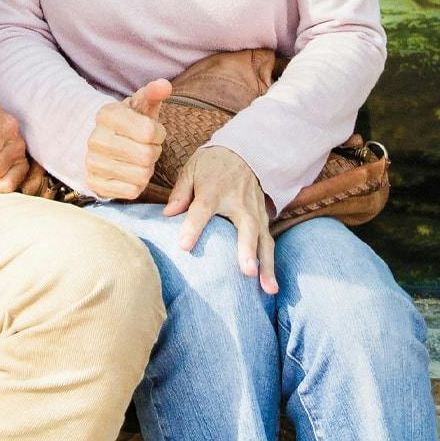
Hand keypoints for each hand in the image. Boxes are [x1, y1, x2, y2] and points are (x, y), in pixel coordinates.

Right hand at [85, 79, 171, 199]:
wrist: (104, 143)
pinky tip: (131, 172)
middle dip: (154, 151)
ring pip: (141, 175)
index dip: (158, 133)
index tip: (153, 132)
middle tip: (148, 147)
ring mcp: (93, 163)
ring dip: (148, 169)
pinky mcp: (95, 184)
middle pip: (146, 155)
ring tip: (140, 159)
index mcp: (107, 114)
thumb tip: (165, 85)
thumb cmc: (130, 122)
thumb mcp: (141, 105)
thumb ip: (154, 93)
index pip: (148, 131)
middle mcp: (96, 139)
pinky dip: (138, 184)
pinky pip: (132, 191)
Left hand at [164, 144, 277, 294]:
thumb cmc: (212, 165)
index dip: (193, 226)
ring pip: (263, 239)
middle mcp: (238, 201)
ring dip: (266, 264)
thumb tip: (168, 215)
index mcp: (214, 189)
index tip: (184, 246)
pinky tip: (270, 286)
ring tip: (268, 288)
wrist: (243, 151)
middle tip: (247, 271)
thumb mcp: (192, 169)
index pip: (203, 208)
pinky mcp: (263, 218)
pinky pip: (268, 242)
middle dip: (247, 249)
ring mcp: (254, 210)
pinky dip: (271, 264)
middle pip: (245, 226)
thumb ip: (180, 192)